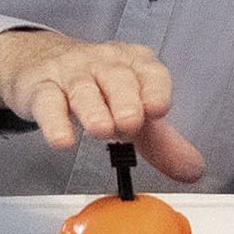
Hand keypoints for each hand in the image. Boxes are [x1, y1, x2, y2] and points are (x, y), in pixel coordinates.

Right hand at [0, 30, 205, 182]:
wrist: (40, 63)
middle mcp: (104, 64)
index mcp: (133, 64)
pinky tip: (62, 140)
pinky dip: (54, 121)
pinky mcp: (41, 87)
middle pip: (117, 77)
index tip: (159, 109)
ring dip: (93, 109)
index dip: (155, 88)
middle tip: (131, 124)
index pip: (149, 70)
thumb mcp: (132, 110)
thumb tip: (193, 170)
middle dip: (125, 100)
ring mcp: (71, 73)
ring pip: (83, 88)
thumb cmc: (98, 88)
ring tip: (102, 130)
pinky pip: (47, 101)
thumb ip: (162, 141)